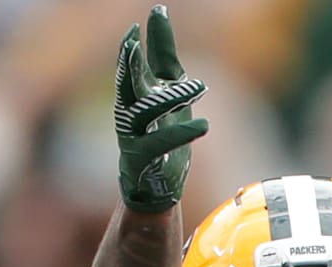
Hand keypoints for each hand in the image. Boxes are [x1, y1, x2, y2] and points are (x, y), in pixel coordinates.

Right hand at [114, 5, 208, 212]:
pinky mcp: (143, 160)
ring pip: (145, 114)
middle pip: (125, 86)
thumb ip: (164, 55)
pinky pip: (161, 144)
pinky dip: (181, 134)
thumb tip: (159, 9)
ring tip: (198, 85)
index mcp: (135, 95)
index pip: (131, 68)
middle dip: (127, 65)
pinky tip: (205, 125)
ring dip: (170, 98)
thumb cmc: (163, 133)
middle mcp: (129, 114)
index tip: (137, 28)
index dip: (132, 49)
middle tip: (132, 43)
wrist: (158, 184)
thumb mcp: (169, 91)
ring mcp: (133, 138)